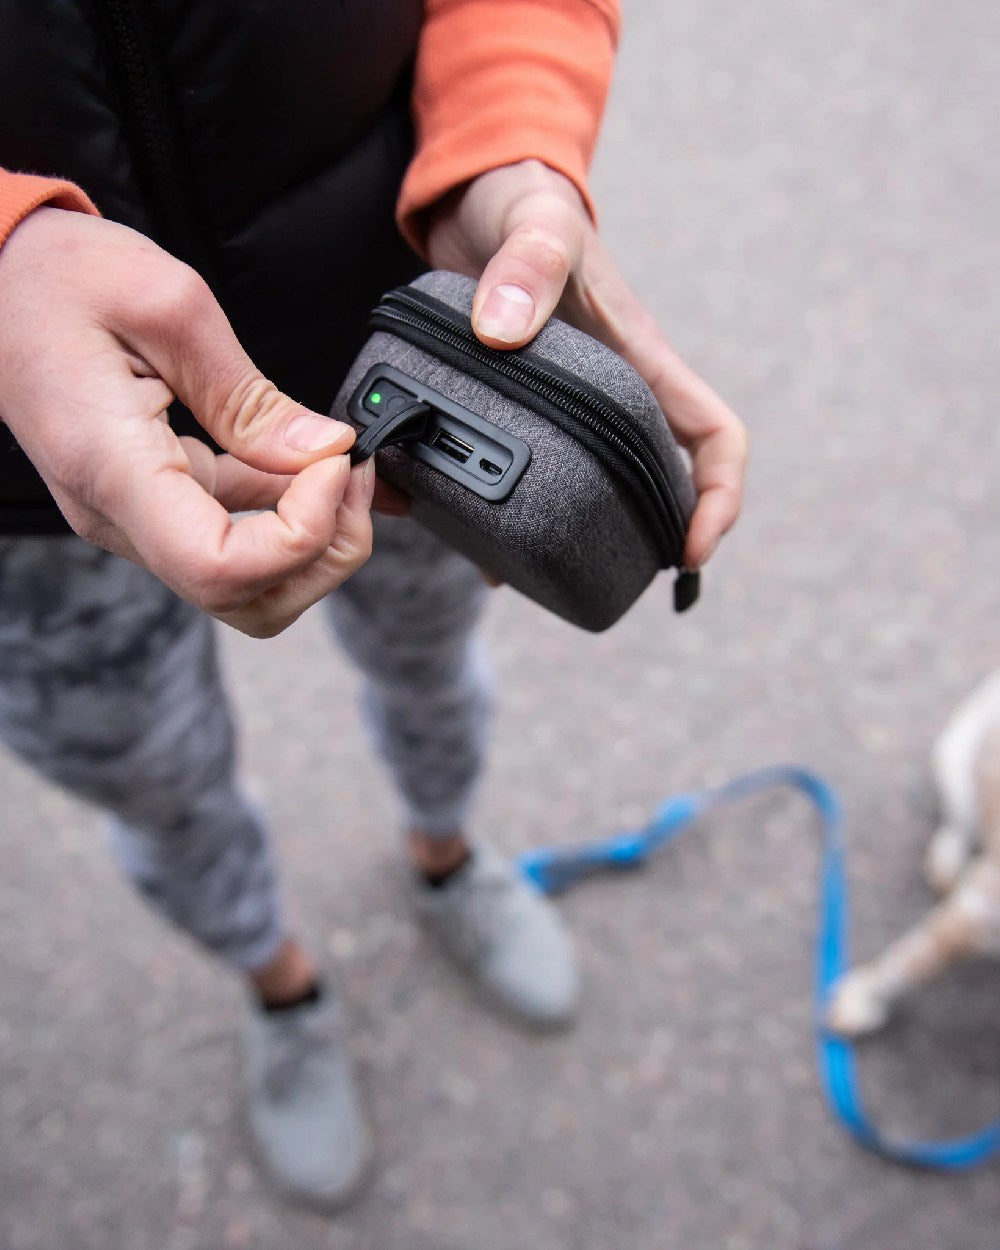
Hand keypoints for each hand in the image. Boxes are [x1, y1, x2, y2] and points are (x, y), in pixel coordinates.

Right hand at [0, 208, 373, 636]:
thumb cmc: (58, 278)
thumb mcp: (169, 304)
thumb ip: (251, 395)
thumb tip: (325, 451)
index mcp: (113, 468)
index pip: (221, 569)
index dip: (301, 534)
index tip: (334, 464)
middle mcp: (119, 514)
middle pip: (248, 599)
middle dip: (326, 550)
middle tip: (355, 470)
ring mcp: (135, 517)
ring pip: (249, 583)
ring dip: (315, 538)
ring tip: (342, 463)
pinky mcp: (153, 502)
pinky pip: (235, 537)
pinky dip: (291, 515)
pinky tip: (320, 466)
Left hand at [425, 160, 746, 568]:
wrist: (474, 199)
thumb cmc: (522, 204)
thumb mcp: (533, 225)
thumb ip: (528, 266)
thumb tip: (504, 329)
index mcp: (640, 359)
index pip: (713, 435)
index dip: (719, 497)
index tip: (692, 552)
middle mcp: (613, 394)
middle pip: (661, 482)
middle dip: (652, 539)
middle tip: (614, 584)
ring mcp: (569, 409)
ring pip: (597, 489)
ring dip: (583, 537)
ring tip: (543, 582)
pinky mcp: (522, 412)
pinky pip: (531, 474)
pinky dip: (513, 517)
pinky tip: (483, 553)